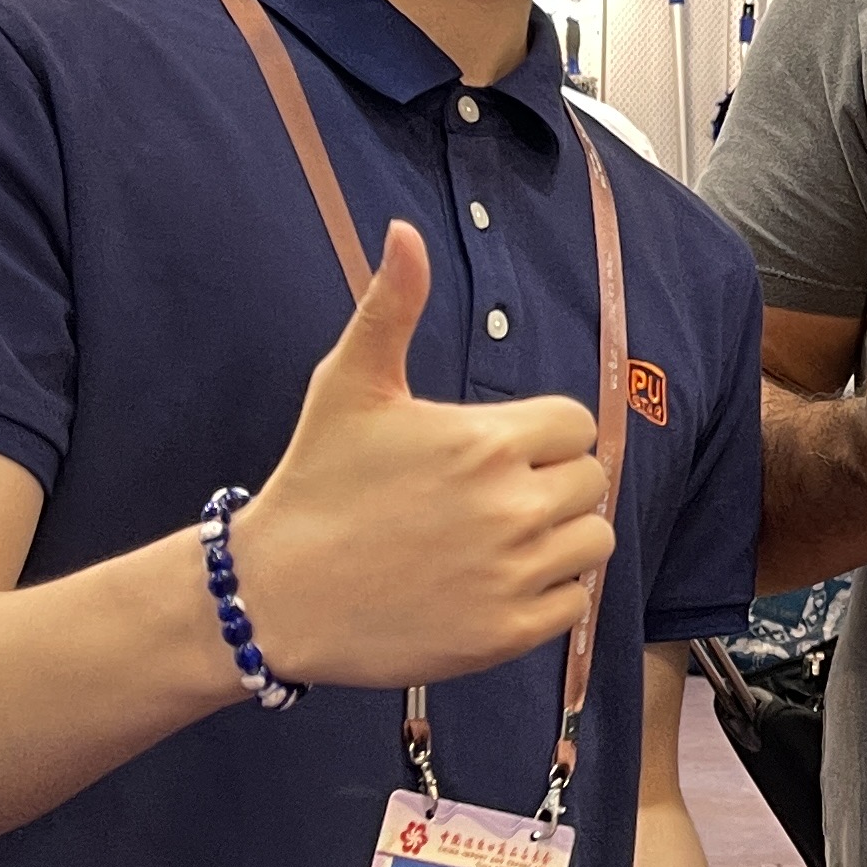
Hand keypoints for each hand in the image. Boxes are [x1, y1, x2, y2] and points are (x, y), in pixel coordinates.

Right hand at [225, 224, 613, 689]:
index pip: (574, 423)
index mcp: (486, 441)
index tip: (496, 451)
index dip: (542, 434)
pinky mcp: (507, 633)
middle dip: (550, 482)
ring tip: (500, 540)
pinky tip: (495, 584)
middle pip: (588, 480)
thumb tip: (404, 233)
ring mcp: (513, 574)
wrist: (275, 596)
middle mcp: (511, 507)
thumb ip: (391, 307)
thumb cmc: (317, 484)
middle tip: (490, 498)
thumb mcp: (349, 387)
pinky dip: (548, 594)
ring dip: (560, 538)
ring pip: (591, 541)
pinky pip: (574, 602)